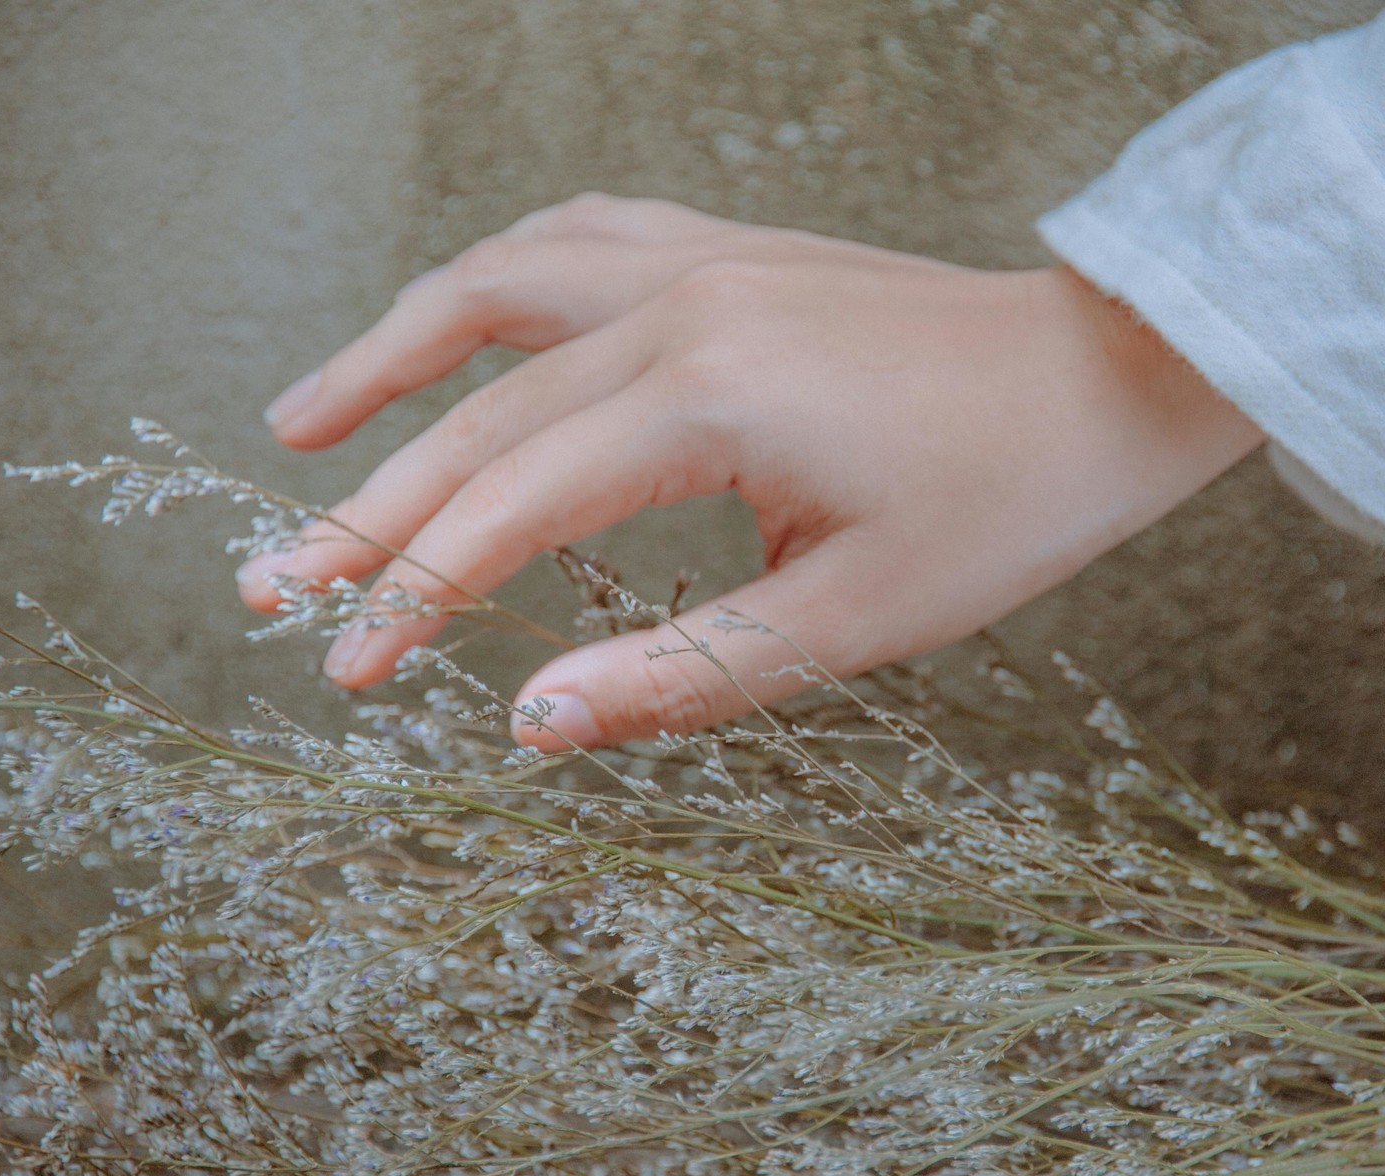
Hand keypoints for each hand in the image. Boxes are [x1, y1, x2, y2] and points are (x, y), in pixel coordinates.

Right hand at [238, 194, 1260, 749]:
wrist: (1113, 378)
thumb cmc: (1009, 503)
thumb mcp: (851, 619)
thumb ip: (678, 674)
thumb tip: (528, 726)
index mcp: (709, 398)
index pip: (509, 506)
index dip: (412, 595)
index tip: (344, 672)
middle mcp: (683, 303)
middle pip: (476, 409)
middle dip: (367, 508)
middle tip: (272, 590)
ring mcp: (705, 258)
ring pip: (497, 288)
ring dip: (390, 358)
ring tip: (300, 427)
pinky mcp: (734, 250)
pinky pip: (575, 240)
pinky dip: (493, 282)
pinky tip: (455, 319)